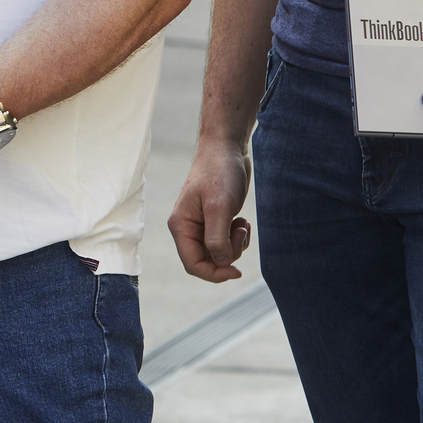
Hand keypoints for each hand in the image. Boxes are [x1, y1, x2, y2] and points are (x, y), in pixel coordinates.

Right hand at [168, 140, 252, 281]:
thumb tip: (220, 263)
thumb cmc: (220, 172)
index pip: (193, 264)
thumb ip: (217, 238)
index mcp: (181, 226)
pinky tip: (241, 219)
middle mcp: (188, 228)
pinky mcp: (215, 220)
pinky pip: (225, 242)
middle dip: (228, 254)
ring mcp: (201, 225)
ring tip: (241, 222)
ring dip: (235, 244)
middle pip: (207, 261)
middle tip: (239, 231)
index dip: (214, 273)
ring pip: (218, 253)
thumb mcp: (219, 207)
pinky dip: (237, 237)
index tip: (237, 271)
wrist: (226, 148)